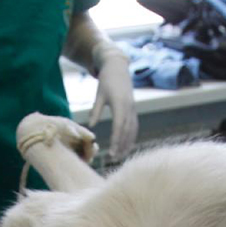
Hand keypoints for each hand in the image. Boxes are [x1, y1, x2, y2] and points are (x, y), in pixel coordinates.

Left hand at [89, 45, 137, 160]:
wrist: (118, 67)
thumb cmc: (106, 80)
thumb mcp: (99, 94)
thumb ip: (95, 110)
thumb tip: (91, 127)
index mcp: (120, 104)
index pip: (119, 127)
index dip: (116, 141)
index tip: (112, 152)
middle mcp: (129, 108)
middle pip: (127, 131)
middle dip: (122, 146)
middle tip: (115, 159)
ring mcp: (133, 109)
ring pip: (133, 130)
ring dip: (128, 144)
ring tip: (121, 156)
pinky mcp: (133, 109)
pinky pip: (134, 126)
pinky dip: (131, 137)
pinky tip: (127, 145)